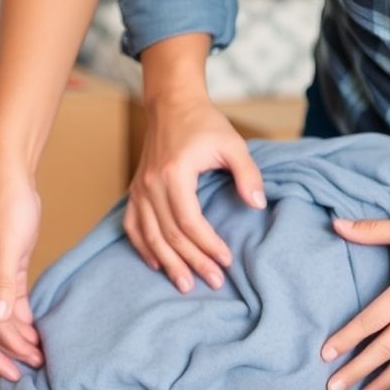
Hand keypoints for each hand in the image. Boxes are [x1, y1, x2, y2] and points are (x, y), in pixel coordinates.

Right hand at [0, 171, 44, 380]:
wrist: (11, 175)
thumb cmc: (8, 204)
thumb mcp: (10, 245)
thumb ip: (4, 283)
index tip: (10, 373)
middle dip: (10, 348)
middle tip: (36, 366)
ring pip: (0, 316)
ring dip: (18, 336)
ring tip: (40, 353)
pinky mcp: (5, 267)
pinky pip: (11, 302)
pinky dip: (22, 318)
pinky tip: (36, 332)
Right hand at [126, 94, 265, 292]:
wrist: (172, 105)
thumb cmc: (204, 124)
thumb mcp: (233, 144)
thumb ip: (247, 174)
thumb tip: (257, 204)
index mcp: (174, 173)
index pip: (190, 221)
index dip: (208, 245)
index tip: (226, 260)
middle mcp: (151, 184)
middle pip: (170, 235)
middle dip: (193, 261)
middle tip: (214, 281)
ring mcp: (139, 189)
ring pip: (151, 236)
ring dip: (168, 263)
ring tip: (186, 284)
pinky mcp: (135, 191)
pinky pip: (133, 226)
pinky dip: (144, 248)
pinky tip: (157, 264)